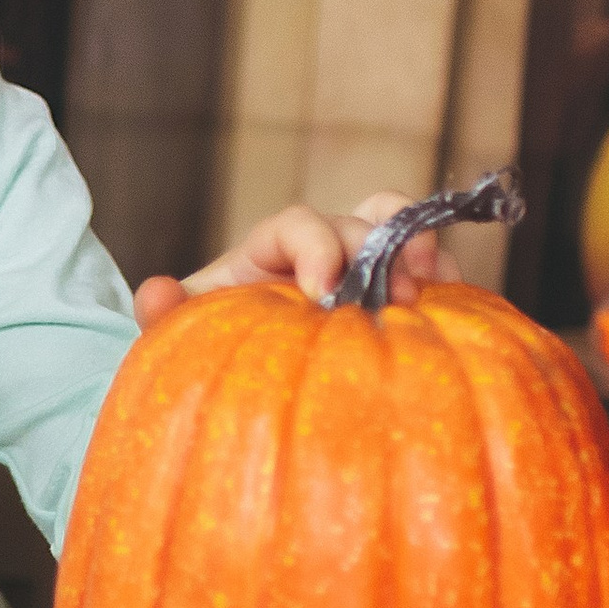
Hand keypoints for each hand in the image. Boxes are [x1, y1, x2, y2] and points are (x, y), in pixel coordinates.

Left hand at [136, 192, 450, 324]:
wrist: (236, 386)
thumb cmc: (209, 354)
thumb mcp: (182, 339)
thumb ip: (166, 316)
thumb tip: (152, 290)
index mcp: (267, 254)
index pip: (296, 224)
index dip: (316, 245)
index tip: (322, 292)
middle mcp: (319, 254)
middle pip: (358, 221)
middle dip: (380, 246)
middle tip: (396, 294)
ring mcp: (362, 277)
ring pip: (402, 237)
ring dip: (423, 253)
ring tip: (435, 290)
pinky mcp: (393, 309)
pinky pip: (431, 284)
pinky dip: (447, 292)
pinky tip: (456, 321)